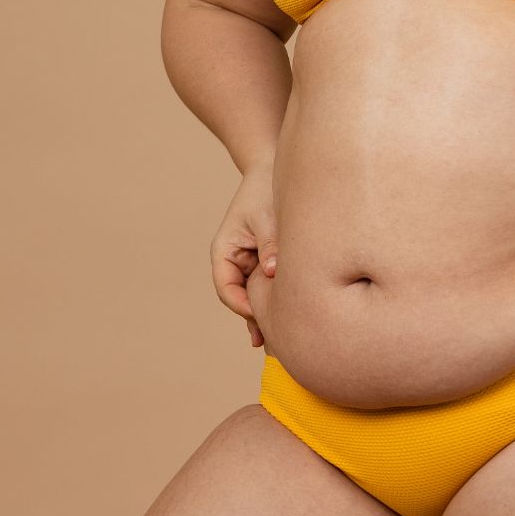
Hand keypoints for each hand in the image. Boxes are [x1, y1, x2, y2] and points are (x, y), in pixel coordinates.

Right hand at [210, 164, 275, 347]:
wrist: (270, 172)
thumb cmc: (263, 190)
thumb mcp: (265, 217)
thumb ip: (269, 246)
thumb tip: (273, 272)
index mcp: (224, 251)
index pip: (226, 288)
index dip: (242, 305)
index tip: (262, 315)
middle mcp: (234, 262)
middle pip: (240, 299)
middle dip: (255, 319)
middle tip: (273, 344)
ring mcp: (250, 265)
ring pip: (255, 297)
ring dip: (267, 316)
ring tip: (281, 344)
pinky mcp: (266, 265)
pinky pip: (269, 289)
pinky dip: (277, 303)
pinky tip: (290, 323)